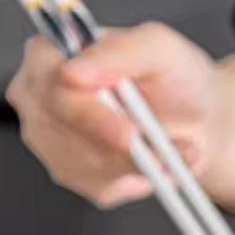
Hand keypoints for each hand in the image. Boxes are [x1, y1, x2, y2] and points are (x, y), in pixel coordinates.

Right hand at [7, 22, 224, 206]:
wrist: (195, 118)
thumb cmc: (172, 76)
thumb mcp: (158, 47)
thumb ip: (119, 51)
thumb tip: (74, 71)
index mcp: (48, 54)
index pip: (51, 87)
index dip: (90, 115)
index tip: (129, 135)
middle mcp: (39, 98)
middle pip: (66, 133)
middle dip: (122, 148)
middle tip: (164, 156)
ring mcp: (49, 140)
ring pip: (88, 165)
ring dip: (139, 165)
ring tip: (175, 151)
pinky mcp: (71, 174)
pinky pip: (102, 187)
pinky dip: (139, 179)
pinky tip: (160, 163)